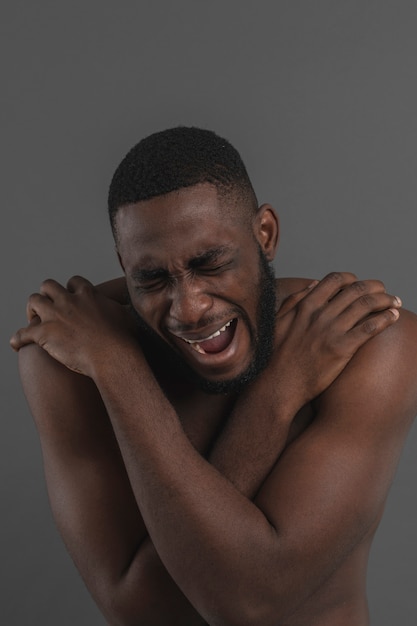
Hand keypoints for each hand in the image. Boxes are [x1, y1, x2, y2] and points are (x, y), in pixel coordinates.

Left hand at [10, 276, 138, 376]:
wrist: (113, 356)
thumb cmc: (124, 339)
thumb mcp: (126, 317)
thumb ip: (122, 309)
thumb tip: (129, 307)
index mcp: (88, 294)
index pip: (74, 282)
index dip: (71, 290)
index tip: (72, 298)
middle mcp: (69, 301)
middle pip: (49, 285)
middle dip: (47, 295)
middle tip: (48, 308)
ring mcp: (55, 316)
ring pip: (34, 301)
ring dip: (32, 310)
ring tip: (33, 321)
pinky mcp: (44, 334)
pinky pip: (22, 333)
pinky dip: (17, 339)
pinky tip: (16, 344)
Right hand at [271, 272, 400, 409]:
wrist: (279, 384)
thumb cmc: (276, 356)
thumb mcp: (278, 321)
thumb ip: (294, 300)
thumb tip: (312, 285)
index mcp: (306, 305)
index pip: (335, 279)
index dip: (352, 279)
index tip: (360, 284)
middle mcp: (321, 313)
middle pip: (356, 289)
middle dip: (375, 287)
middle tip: (384, 291)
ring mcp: (332, 330)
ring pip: (367, 305)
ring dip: (386, 299)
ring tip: (395, 302)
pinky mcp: (342, 348)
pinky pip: (370, 327)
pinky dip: (385, 318)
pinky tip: (393, 317)